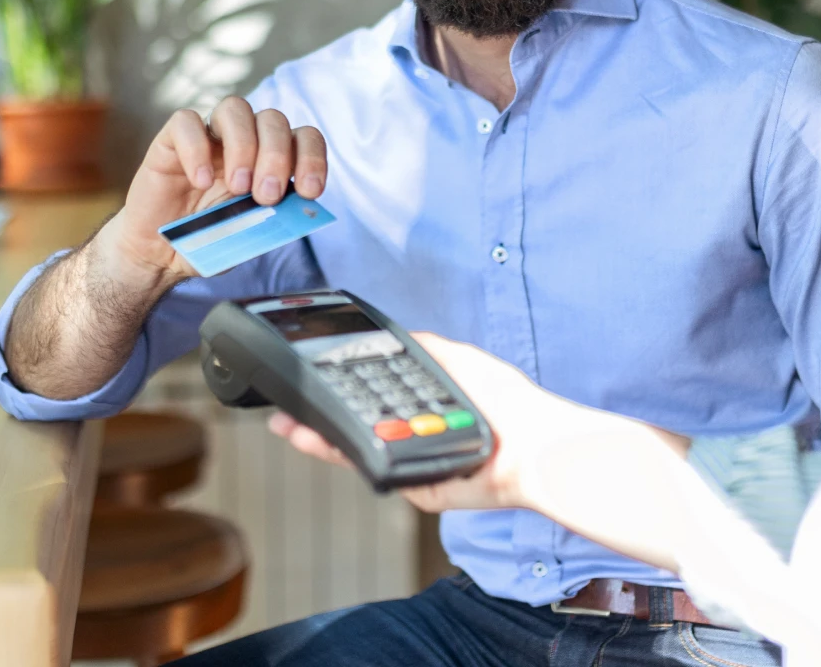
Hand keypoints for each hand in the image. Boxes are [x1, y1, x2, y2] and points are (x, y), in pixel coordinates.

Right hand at [95, 97, 326, 298]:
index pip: (304, 138)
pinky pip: (186, 121)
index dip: (312, 158)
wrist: (161, 252)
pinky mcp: (171, 140)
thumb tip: (292, 211)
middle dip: (276, 156)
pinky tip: (200, 181)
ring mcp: (209, 136)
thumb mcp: (247, 238)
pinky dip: (197, 148)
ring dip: (243, 145)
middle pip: (273, 119)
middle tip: (266, 195)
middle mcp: (245, 140)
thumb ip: (269, 224)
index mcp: (272, 160)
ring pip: (235, 109)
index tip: (309, 191)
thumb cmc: (211, 240)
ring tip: (237, 187)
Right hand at [268, 333, 590, 513]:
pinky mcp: (417, 485)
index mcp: (419, 406)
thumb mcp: (461, 360)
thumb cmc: (509, 403)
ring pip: (356, 451)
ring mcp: (411, 461)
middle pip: (353, 427)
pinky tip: (325, 444)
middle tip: (284, 412)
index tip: (308, 381)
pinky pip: (377, 472)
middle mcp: (411, 434)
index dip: (337, 392)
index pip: (368, 398)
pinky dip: (349, 459)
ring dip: (320, 440)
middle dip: (316, 420)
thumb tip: (400, 334)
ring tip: (292, 428)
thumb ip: (426, 348)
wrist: (535, 445)